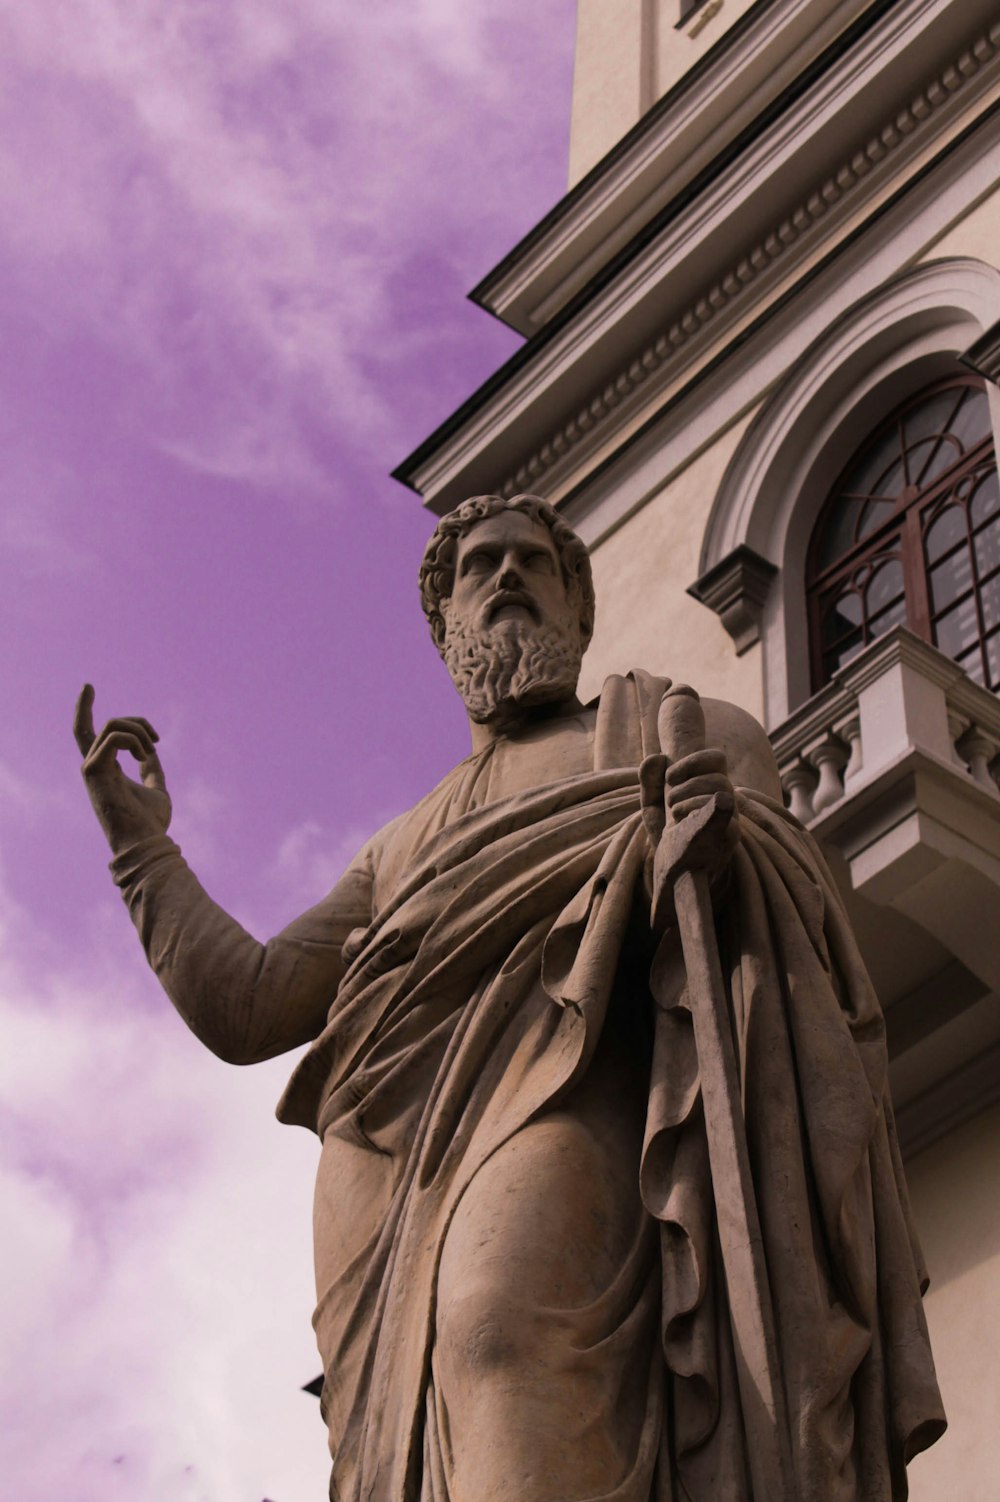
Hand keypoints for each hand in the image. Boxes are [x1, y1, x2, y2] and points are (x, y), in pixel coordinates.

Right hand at [73, 684, 171, 853]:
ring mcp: (91, 768)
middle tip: (157, 739)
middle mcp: (94, 766)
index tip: (88, 687)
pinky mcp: (94, 771)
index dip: (84, 709)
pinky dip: (134, 740)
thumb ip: (151, 768)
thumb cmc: (151, 824)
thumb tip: (153, 751)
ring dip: (140, 731)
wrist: (146, 843)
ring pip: (112, 726)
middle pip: (107, 724)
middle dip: (136, 721)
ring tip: (153, 751)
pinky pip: (113, 737)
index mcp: (106, 769)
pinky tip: (145, 756)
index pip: (88, 733)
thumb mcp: (156, 788)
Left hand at [640, 748, 737, 929]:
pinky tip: (683, 820)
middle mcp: (725, 801)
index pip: (716, 758)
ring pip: (722, 791)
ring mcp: (730, 820)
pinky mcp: (728, 840)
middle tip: (670, 801)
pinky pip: (729, 820)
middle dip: (689, 783)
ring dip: (691, 798)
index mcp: (710, 788)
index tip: (670, 776)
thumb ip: (650, 782)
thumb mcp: (652, 807)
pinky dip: (705, 812)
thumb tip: (656, 756)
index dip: (695, 759)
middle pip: (718, 775)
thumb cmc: (670, 837)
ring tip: (675, 813)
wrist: (673, 874)